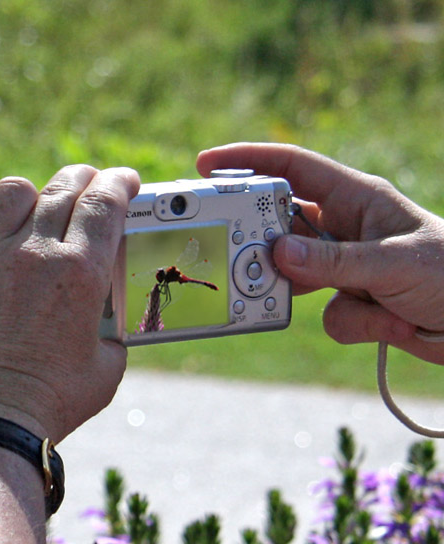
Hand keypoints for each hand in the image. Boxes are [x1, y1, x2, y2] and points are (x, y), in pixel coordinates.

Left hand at [0, 165, 140, 441]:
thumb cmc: (51, 404)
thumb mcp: (107, 367)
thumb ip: (111, 329)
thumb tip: (105, 313)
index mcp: (81, 273)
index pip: (106, 202)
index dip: (118, 183)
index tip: (123, 181)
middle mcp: (35, 255)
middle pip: (63, 188)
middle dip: (84, 178)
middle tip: (88, 185)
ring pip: (12, 193)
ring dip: (30, 197)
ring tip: (33, 214)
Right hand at [198, 143, 443, 364]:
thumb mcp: (393, 264)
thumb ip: (333, 262)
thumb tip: (277, 255)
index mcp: (357, 199)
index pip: (293, 169)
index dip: (249, 161)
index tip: (207, 164)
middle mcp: (346, 229)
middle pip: (281, 226)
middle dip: (262, 244)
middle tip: (235, 254)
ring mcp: (346, 267)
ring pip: (294, 278)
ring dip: (309, 297)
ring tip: (323, 302)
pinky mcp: (353, 302)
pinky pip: (325, 316)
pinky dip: (353, 325)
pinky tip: (392, 324)